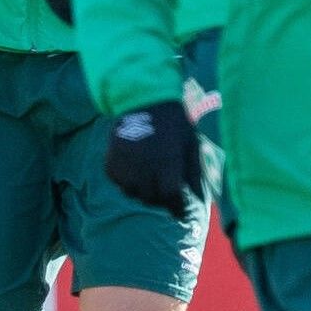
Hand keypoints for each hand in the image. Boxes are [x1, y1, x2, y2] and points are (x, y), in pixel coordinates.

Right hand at [104, 98, 203, 214]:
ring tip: (150, 182)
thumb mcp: (190, 146)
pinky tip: (135, 172)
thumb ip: (194, 174)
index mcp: (167, 161)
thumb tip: (199, 200)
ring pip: (132, 192)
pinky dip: (126, 181)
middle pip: (150, 198)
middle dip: (160, 200)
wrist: (144, 99)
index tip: (180, 211)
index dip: (176, 207)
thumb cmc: (174, 124)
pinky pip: (118, 182)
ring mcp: (125, 163)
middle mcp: (144, 165)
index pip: (170, 196)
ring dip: (142, 191)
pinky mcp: (111, 160)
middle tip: (166, 194)